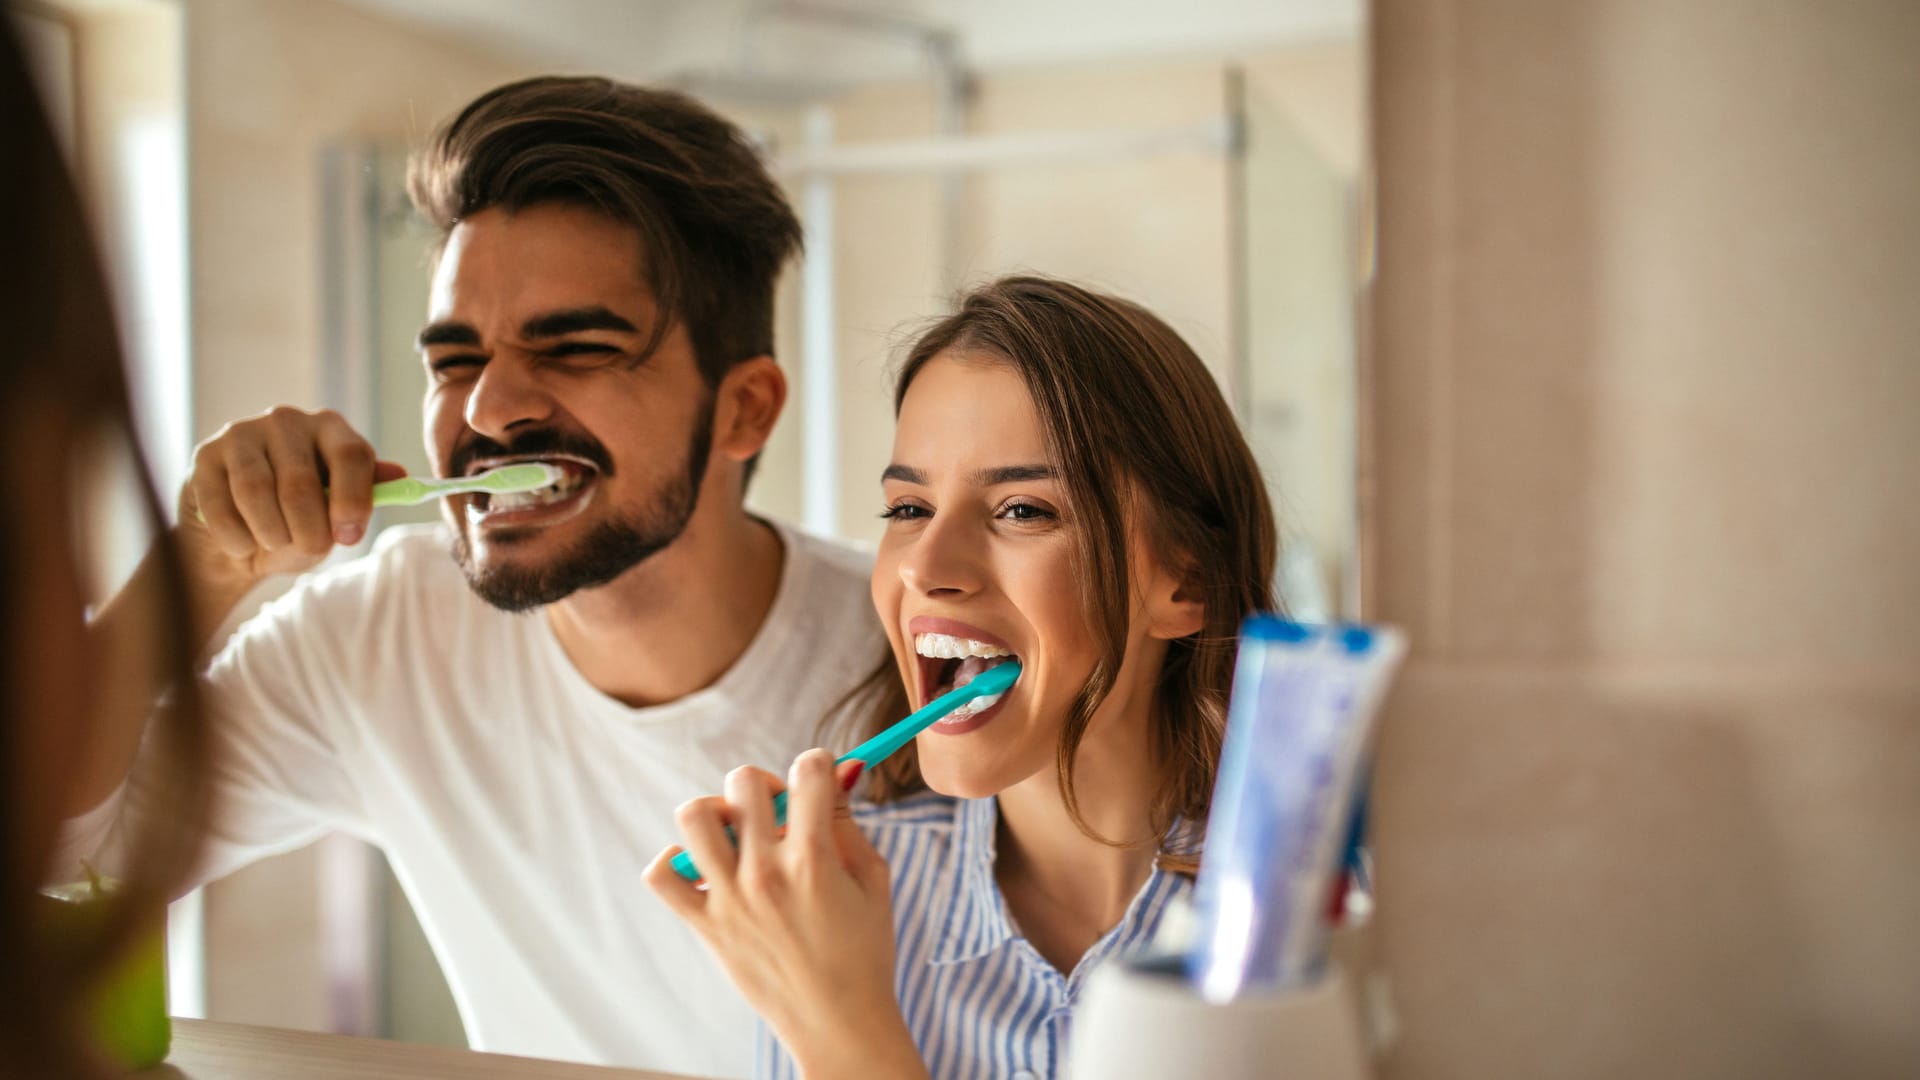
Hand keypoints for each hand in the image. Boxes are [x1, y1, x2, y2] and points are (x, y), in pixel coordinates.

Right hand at [177, 407, 406, 585]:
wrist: (240, 540)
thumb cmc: (299, 522)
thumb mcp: (339, 512)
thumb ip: (366, 496)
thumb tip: (399, 476)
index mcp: (331, 429)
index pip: (351, 455)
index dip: (353, 500)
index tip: (348, 538)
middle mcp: (287, 421)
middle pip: (300, 482)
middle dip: (307, 531)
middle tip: (309, 549)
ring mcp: (242, 433)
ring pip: (256, 492)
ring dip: (270, 534)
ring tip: (274, 544)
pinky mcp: (205, 455)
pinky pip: (220, 505)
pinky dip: (235, 538)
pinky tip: (242, 546)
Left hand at [646, 750, 927, 1079]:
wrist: (838, 1023)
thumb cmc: (864, 952)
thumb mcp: (872, 879)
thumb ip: (848, 822)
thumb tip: (838, 769)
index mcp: (813, 858)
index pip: (807, 770)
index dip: (819, 764)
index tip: (819, 779)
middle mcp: (764, 872)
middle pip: (744, 781)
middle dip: (766, 784)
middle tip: (779, 813)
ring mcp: (729, 898)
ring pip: (694, 816)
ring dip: (716, 811)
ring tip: (737, 834)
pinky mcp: (705, 925)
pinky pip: (661, 874)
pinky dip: (675, 860)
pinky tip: (704, 866)